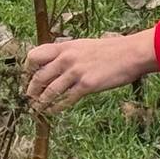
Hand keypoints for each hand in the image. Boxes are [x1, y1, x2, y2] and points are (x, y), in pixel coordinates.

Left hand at [24, 28, 158, 111]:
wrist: (132, 53)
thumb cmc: (111, 50)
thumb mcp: (85, 46)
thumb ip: (69, 54)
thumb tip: (56, 64)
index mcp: (65, 47)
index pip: (35, 56)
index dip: (27, 69)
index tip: (28, 78)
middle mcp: (67, 58)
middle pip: (39, 76)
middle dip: (31, 89)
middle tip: (29, 97)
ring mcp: (76, 72)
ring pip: (50, 90)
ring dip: (41, 102)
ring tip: (36, 109)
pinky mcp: (87, 85)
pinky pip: (66, 99)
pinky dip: (56, 107)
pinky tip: (52, 111)